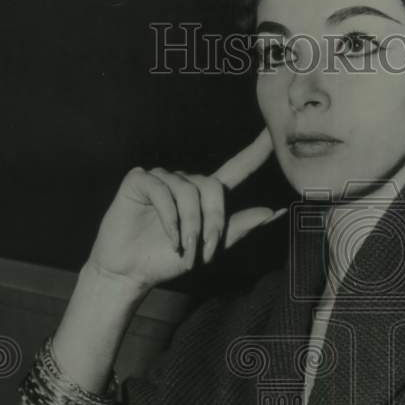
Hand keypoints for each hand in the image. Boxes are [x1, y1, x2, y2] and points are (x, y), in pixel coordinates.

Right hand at [87, 128, 282, 290]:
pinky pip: (163, 192)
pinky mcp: (139, 180)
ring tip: (183, 248)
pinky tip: (169, 237)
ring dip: (190, 226)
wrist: (131, 271)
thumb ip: (239, 228)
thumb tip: (274, 212)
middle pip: (213, 187)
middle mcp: (186, 182)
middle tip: (204, 250)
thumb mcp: (209, 248)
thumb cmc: (167, 260)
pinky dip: (169, 219)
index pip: (237, 168)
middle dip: (213, 222)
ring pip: (189, 192)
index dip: (255, 151)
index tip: (273, 133)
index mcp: (205, 196)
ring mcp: (162, 179)